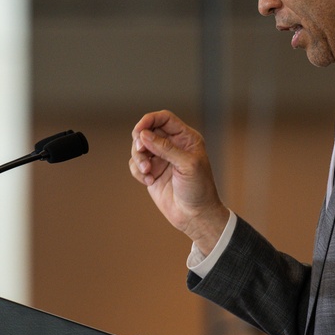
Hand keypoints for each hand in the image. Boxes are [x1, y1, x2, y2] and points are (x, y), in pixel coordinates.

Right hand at [129, 110, 228, 253]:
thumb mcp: (187, 165)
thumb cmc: (199, 189)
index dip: (149, 120)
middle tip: (142, 152)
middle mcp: (172, 145)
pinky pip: (135, 164)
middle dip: (141, 141)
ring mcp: (161, 159)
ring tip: (147, 172)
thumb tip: (143, 134)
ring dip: (138, 158)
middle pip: (147, 131)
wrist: (195, 216)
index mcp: (186, 138)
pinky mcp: (151, 172)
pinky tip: (149, 181)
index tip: (139, 130)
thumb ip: (165, 148)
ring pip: (138, 148)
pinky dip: (138, 171)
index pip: (164, 119)